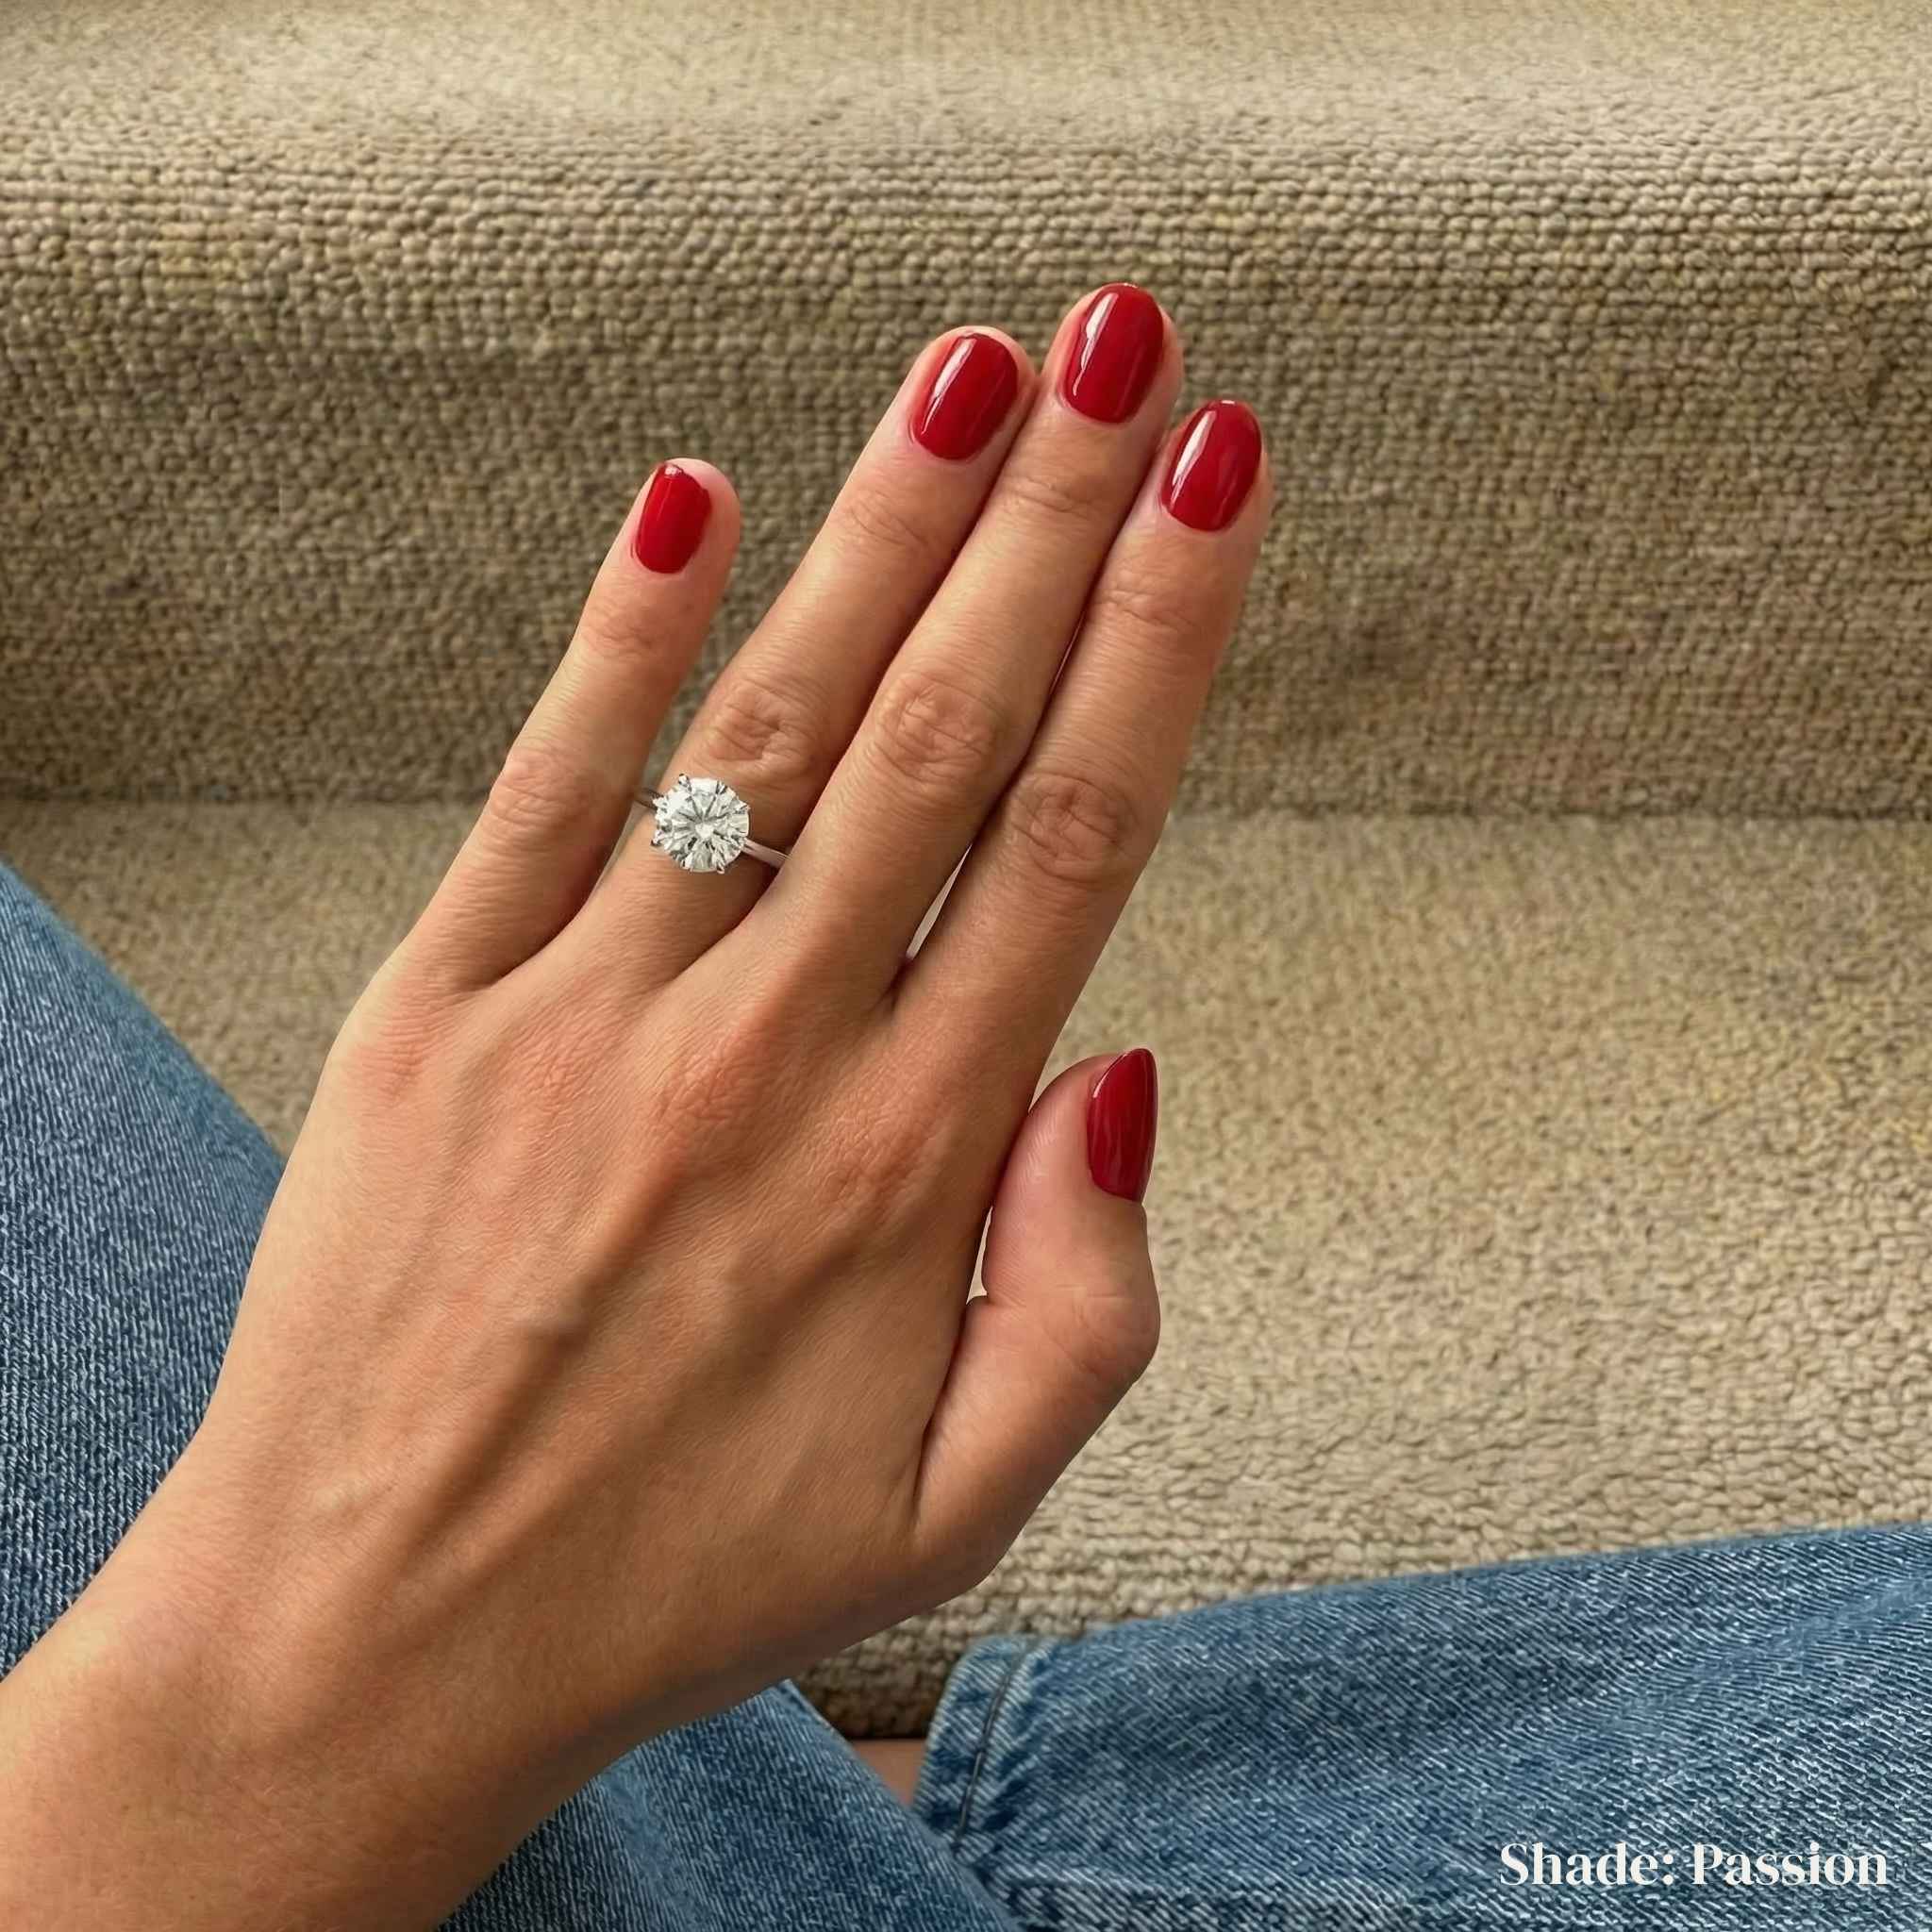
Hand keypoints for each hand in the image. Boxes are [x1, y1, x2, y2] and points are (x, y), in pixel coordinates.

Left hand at [0, 284, 1267, 1926]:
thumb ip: (1093, 1299)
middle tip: (1125, 347)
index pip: (1076, 836)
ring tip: (967, 373)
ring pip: (764, 726)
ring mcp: (589, 1019)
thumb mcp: (959, 1508)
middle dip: (1049, 519)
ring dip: (878, 534)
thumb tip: (1124, 1064)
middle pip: (941, 733)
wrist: (367, 1635)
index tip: (1216, 474)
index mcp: (912, 1167)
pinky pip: (546, 791)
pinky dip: (619, 640)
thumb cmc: (680, 1575)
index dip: (1159, 630)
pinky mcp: (437, 1012)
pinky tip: (687, 499)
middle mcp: (765, 1057)